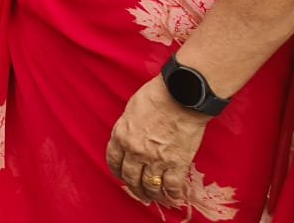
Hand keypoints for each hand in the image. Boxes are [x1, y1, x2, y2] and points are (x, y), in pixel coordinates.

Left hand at [106, 75, 209, 206]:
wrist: (180, 96)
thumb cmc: (156, 96)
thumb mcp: (131, 110)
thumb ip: (128, 128)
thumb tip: (130, 138)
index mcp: (121, 136)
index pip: (113, 161)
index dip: (118, 172)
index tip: (122, 175)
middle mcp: (135, 151)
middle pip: (131, 178)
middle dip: (135, 187)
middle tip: (140, 193)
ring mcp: (155, 160)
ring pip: (150, 186)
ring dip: (152, 194)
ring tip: (156, 197)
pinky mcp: (176, 164)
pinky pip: (172, 186)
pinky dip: (173, 194)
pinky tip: (174, 197)